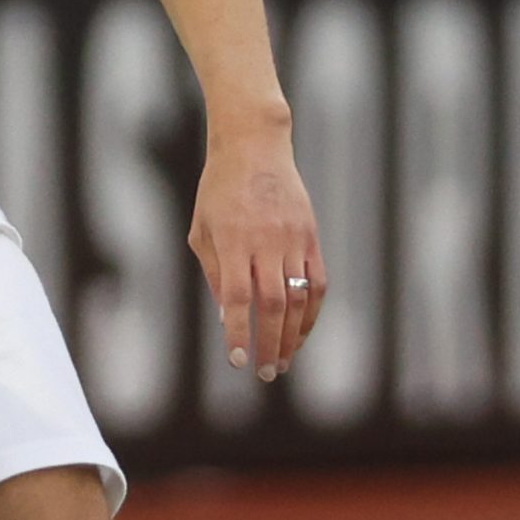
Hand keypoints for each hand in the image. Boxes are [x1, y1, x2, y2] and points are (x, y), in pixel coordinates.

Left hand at [190, 126, 325, 383]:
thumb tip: (226, 315)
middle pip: (272, 304)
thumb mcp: (201, 229)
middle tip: (267, 373)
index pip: (236, 298)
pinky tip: (302, 331)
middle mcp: (265, 242)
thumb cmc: (219, 190)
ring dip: (294, 335)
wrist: (255, 146)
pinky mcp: (311, 235)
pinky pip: (317, 281)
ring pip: (299, 297)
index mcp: (232, 241)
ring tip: (285, 360)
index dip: (238, 331)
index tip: (238, 361)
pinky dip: (312, 311)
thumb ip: (213, 272)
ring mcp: (293, 238)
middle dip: (270, 343)